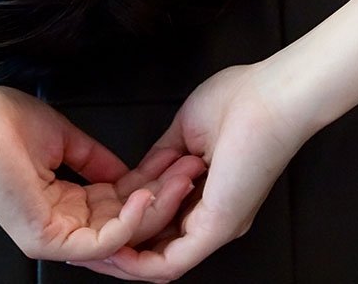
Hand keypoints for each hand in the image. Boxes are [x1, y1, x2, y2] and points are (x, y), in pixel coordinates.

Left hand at [0, 84, 208, 261]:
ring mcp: (53, 235)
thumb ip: (96, 160)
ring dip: (155, 209)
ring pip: (120, 237)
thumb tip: (127, 170)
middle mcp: (61, 225)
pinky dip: (129, 221)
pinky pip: (101, 241)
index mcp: (64, 203)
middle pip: (126, 224)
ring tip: (178, 181)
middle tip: (191, 175)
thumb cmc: (1, 123)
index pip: (119, 206)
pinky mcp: (46, 239)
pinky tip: (147, 195)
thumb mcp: (64, 139)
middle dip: (165, 200)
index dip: (154, 186)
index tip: (181, 165)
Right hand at [69, 62, 307, 281]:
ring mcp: (217, 226)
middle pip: (158, 248)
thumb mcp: (184, 134)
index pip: (161, 223)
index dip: (126, 221)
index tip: (96, 213)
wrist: (271, 96)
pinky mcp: (217, 227)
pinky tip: (113, 249)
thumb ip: (158, 161)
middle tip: (85, 236)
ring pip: (161, 261)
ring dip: (122, 256)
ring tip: (92, 244)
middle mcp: (215, 218)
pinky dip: (138, 262)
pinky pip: (170, 262)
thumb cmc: (243, 102)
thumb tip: (133, 178)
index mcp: (210, 196)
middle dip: (118, 246)